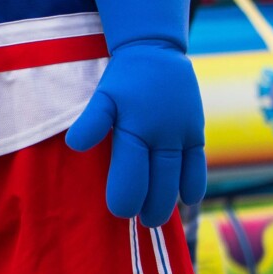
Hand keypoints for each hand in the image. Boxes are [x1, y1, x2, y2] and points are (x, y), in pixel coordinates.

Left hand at [64, 42, 206, 226]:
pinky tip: (189, 199)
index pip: (131, 173)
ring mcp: (182, 133)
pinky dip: (194, 183)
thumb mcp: (102, 97)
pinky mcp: (197, 130)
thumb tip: (74, 145)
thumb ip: (91, 122)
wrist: (154, 51)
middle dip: (150, 206)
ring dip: (170, 200)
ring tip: (157, 219)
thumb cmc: (123, 81)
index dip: (126, 197)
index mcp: (134, 128)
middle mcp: (161, 133)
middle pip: (158, 180)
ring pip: (179, 176)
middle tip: (142, 223)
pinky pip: (198, 163)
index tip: (120, 212)